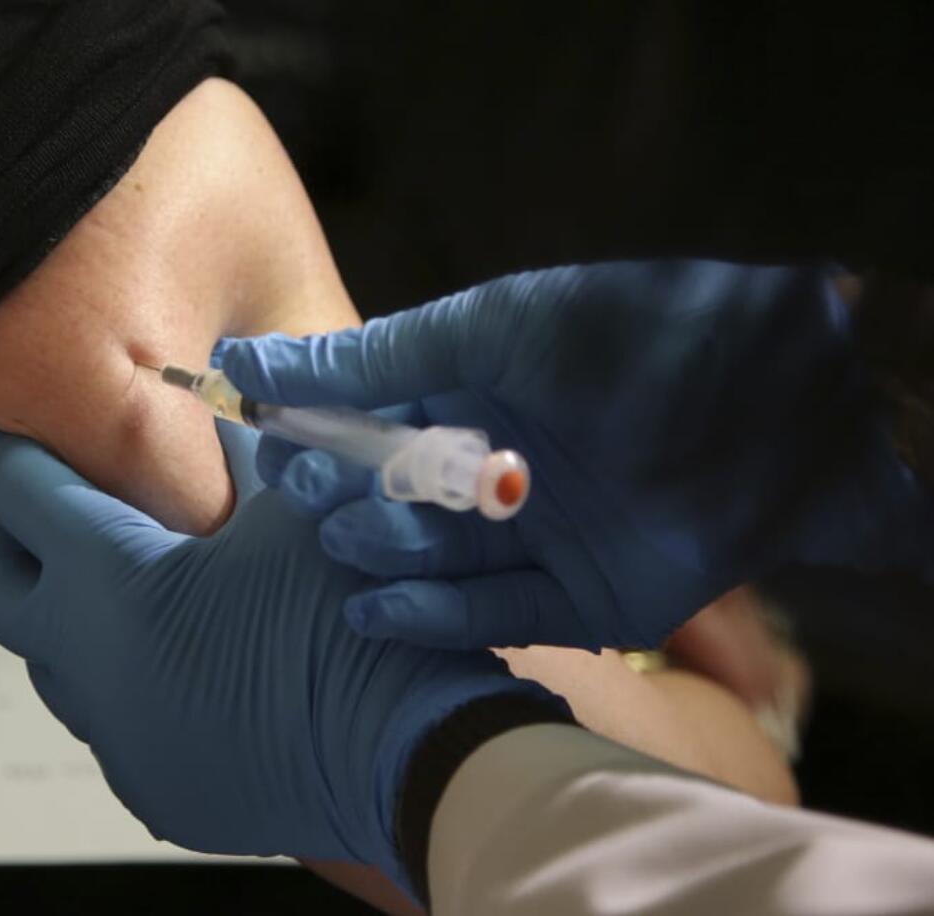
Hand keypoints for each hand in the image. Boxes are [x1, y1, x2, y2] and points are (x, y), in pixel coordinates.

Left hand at [0, 428, 562, 892]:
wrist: (411, 750)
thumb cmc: (350, 615)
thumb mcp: (297, 506)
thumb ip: (242, 450)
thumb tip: (222, 407)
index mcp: (110, 583)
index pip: (23, 497)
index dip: (24, 454)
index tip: (30, 435)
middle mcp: (87, 668)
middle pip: (1, 589)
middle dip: (18, 540)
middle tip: (64, 512)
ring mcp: (116, 738)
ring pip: (53, 663)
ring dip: (74, 616)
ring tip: (139, 586)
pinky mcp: (153, 786)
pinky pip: (111, 721)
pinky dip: (125, 679)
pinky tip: (189, 659)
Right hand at [222, 261, 932, 649]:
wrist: (772, 399)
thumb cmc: (625, 339)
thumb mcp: (490, 327)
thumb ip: (372, 359)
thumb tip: (245, 361)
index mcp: (479, 396)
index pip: (370, 424)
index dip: (316, 436)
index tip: (268, 443)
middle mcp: (503, 471)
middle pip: (396, 500)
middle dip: (345, 498)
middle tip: (309, 495)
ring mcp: (541, 540)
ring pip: (434, 561)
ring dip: (382, 553)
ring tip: (347, 537)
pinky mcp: (582, 603)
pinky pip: (491, 617)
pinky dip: (431, 617)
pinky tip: (375, 606)